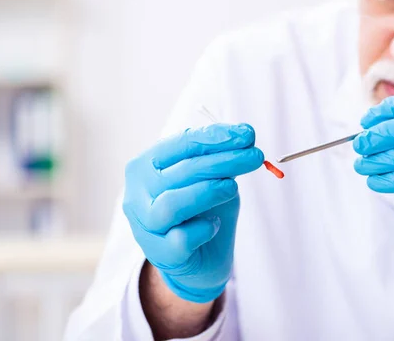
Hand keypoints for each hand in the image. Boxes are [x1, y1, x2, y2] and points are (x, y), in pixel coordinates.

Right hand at [123, 124, 263, 302]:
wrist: (200, 259)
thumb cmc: (203, 210)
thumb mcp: (214, 177)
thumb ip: (224, 157)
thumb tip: (245, 132)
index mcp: (146, 166)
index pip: (181, 144)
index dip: (216, 138)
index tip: (247, 134)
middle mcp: (138, 194)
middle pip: (183, 171)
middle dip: (224, 160)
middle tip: (255, 156)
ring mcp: (145, 226)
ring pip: (173, 205)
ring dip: (208, 192)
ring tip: (234, 186)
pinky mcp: (161, 255)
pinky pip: (181, 239)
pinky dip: (202, 229)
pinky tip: (214, 226)